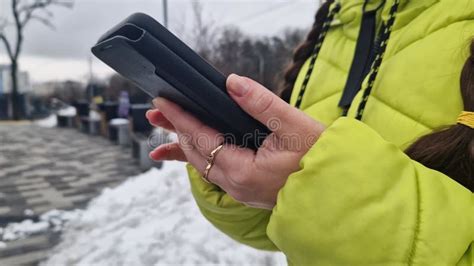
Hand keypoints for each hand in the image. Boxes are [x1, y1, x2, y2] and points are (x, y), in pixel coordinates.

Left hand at [146, 74, 324, 208]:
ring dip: (184, 147)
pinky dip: (200, 160)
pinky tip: (192, 157)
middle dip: (177, 130)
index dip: (180, 118)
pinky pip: (216, 172)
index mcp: (243, 170)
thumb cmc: (320, 159)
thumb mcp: (294, 126)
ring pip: (203, 165)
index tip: (162, 101)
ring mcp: (241, 190)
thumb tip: (233, 82)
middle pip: (197, 153)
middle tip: (156, 112)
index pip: (201, 138)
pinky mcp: (248, 189)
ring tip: (161, 142)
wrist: (337, 189)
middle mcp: (236, 184)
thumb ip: (262, 103)